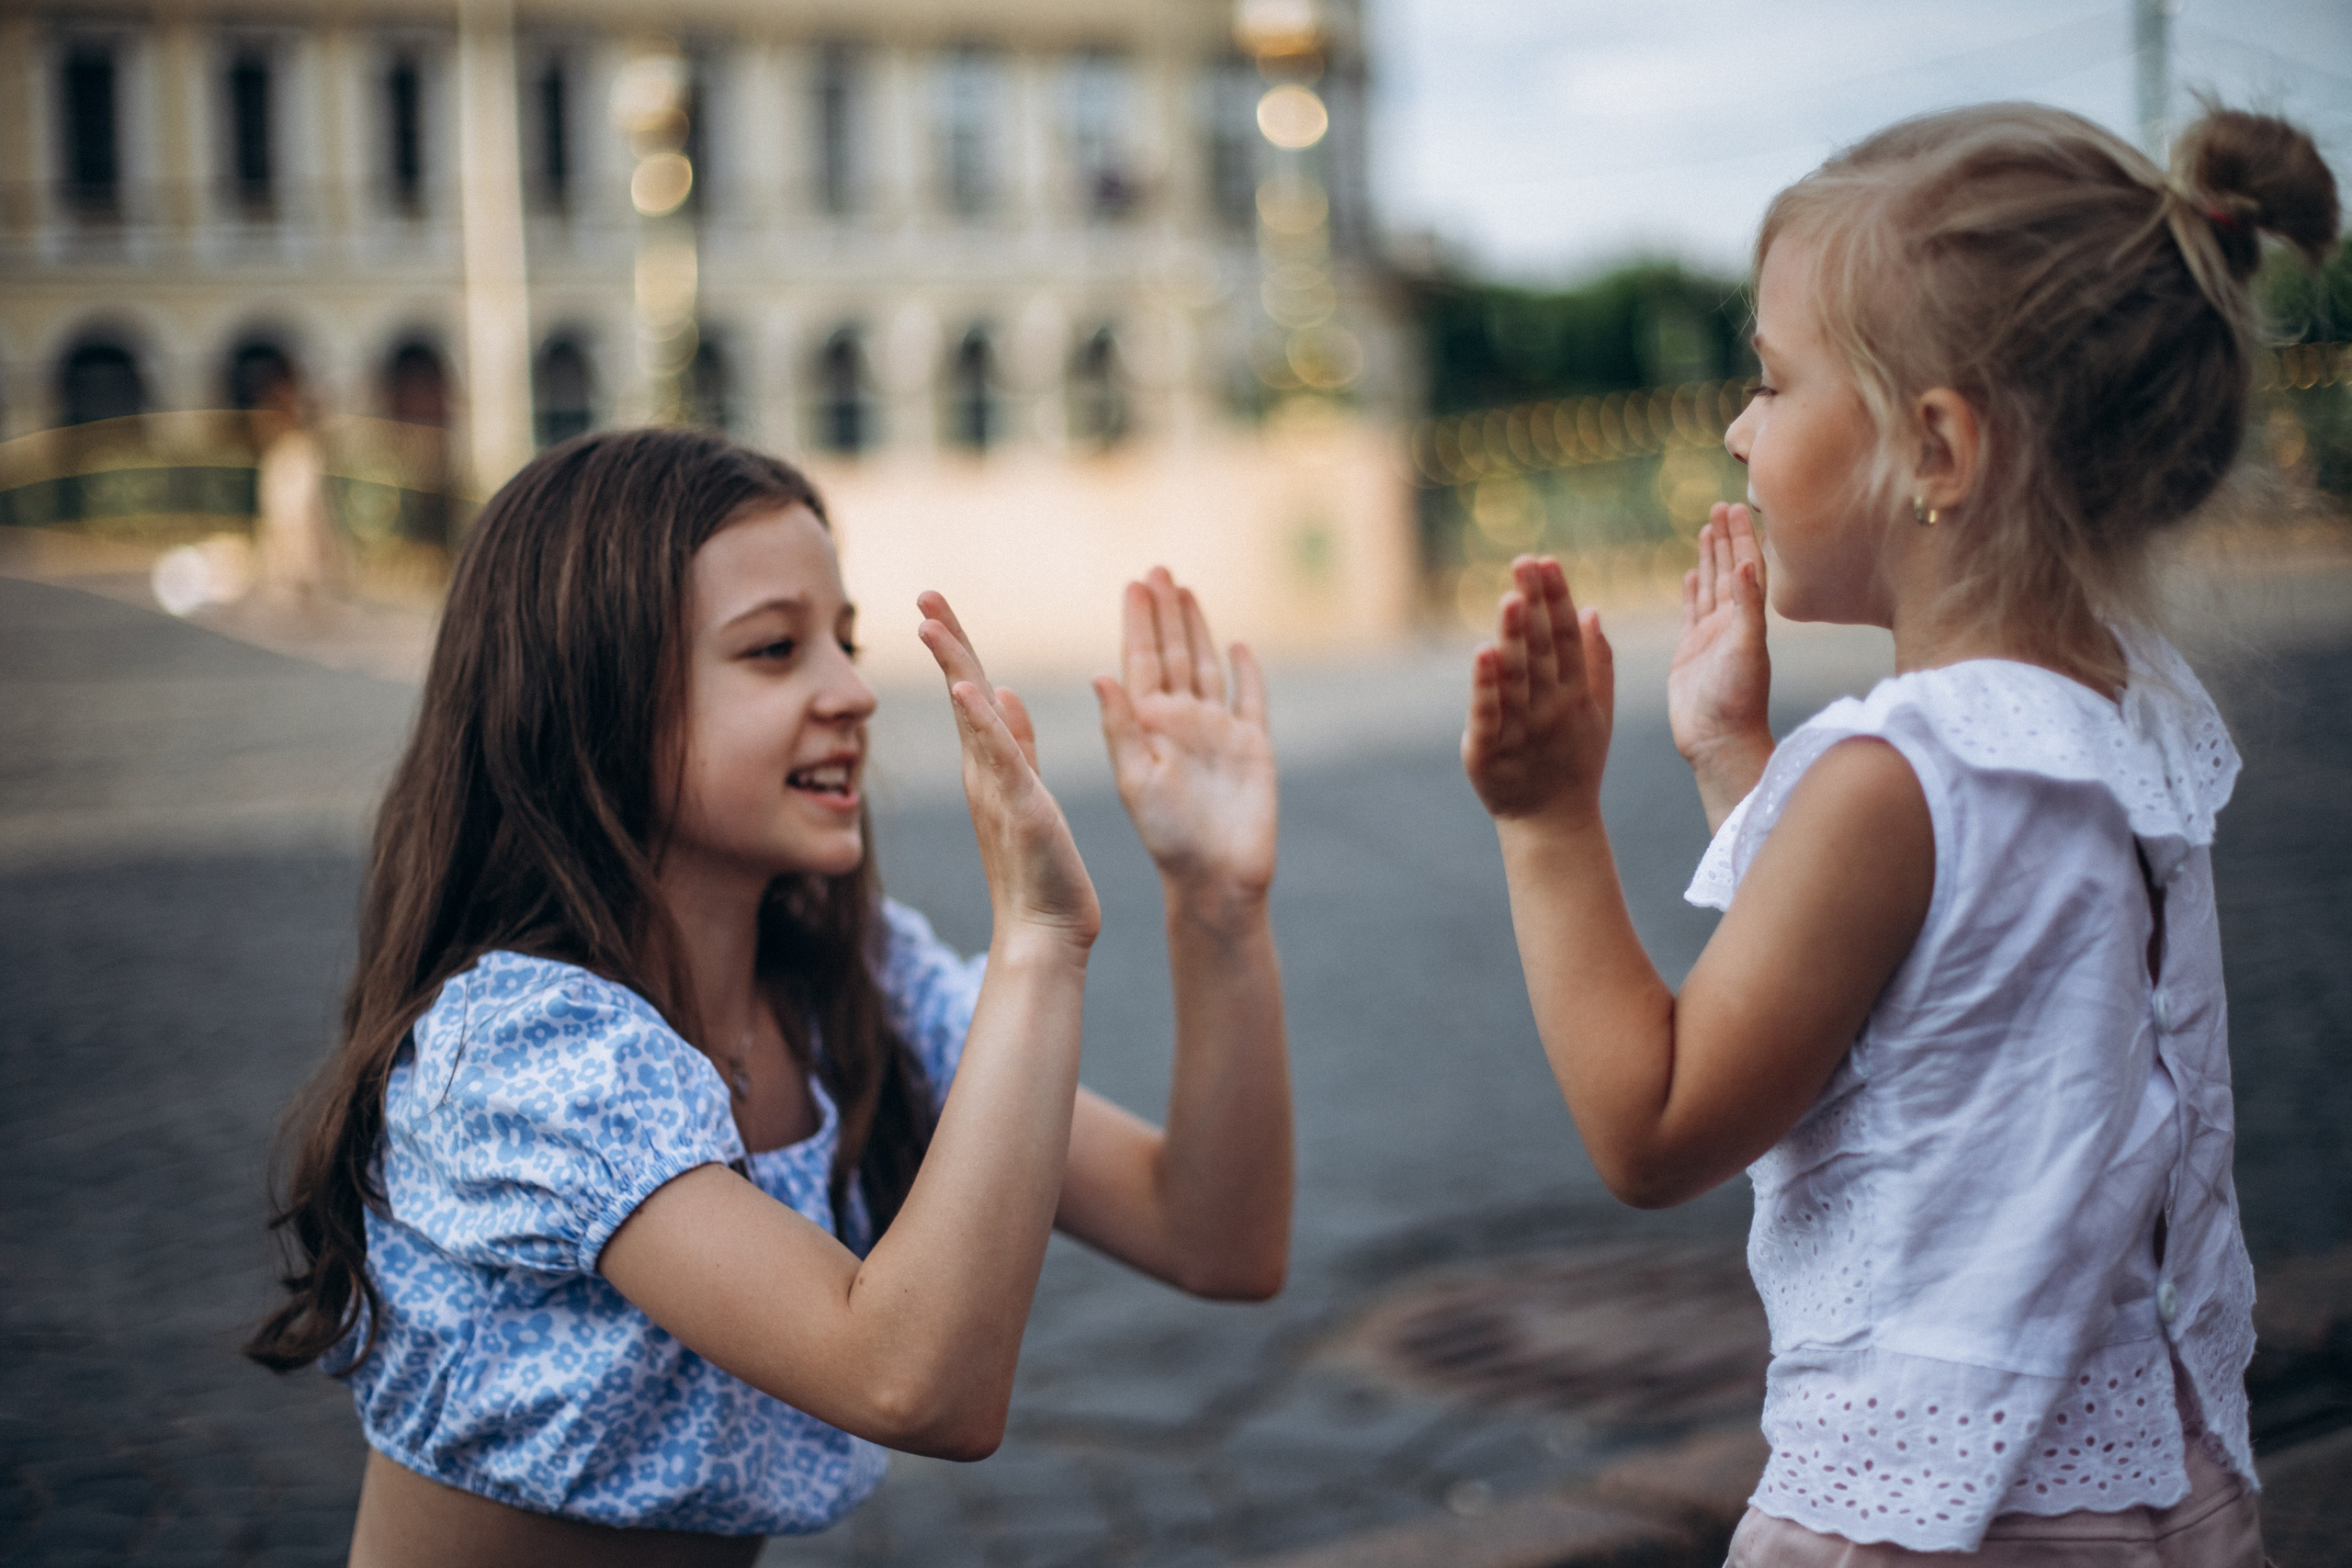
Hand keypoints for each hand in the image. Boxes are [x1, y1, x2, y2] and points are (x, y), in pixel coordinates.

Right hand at [918, 591, 1099, 945]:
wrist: (1045, 931)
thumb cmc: (1041, 868)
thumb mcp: (1030, 791)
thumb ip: (1017, 743)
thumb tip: (1003, 691)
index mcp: (991, 763)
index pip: (971, 690)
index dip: (955, 646)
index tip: (936, 605)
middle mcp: (985, 770)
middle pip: (962, 690)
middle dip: (946, 641)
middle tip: (924, 595)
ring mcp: (998, 788)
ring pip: (972, 716)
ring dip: (954, 666)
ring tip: (932, 624)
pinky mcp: (1021, 807)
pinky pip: (1001, 757)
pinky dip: (984, 721)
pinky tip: (970, 688)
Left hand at [1095, 569, 1276, 909]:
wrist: (1218, 877)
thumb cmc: (1169, 837)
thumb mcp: (1136, 780)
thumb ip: (1121, 727)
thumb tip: (1099, 674)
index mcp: (1149, 725)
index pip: (1142, 661)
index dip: (1139, 622)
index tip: (1135, 583)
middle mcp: (1181, 722)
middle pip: (1174, 653)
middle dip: (1166, 612)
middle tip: (1158, 568)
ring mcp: (1218, 732)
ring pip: (1207, 666)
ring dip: (1198, 629)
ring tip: (1187, 590)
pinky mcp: (1253, 747)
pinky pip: (1250, 698)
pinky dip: (1246, 671)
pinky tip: (1238, 644)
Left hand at [1463, 555, 1613, 824]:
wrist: (1551, 823)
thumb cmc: (1574, 762)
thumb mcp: (1597, 713)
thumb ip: (1597, 663)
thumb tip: (1591, 610)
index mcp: (1577, 695)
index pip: (1567, 639)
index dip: (1557, 600)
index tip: (1546, 562)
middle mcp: (1551, 708)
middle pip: (1543, 650)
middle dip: (1534, 605)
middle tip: (1524, 563)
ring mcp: (1521, 729)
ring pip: (1517, 677)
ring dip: (1514, 637)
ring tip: (1509, 598)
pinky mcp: (1488, 751)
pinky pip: (1487, 714)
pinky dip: (1485, 686)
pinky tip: (1483, 653)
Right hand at [1668, 505, 1773, 826]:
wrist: (1718, 743)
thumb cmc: (1738, 701)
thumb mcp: (1747, 650)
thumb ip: (1748, 607)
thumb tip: (1748, 562)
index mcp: (1748, 620)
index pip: (1747, 567)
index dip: (1742, 536)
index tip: (1736, 505)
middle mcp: (1732, 624)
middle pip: (1729, 570)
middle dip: (1726, 538)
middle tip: (1720, 505)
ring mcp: (1710, 637)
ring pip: (1710, 586)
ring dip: (1709, 557)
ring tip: (1706, 528)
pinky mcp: (1690, 652)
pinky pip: (1691, 612)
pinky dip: (1692, 590)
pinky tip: (1690, 573)